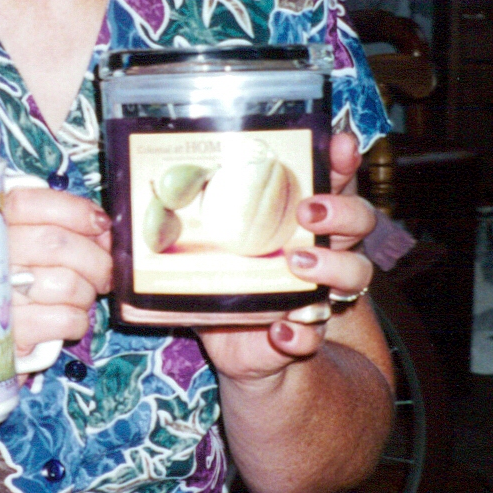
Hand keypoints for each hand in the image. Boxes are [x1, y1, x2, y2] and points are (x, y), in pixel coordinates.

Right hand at [1, 183, 111, 364]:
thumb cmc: (13, 276)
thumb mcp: (22, 239)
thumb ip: (55, 224)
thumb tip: (101, 228)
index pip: (32, 205)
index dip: (75, 211)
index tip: (100, 224)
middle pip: (56, 244)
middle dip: (95, 259)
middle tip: (103, 272)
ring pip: (68, 284)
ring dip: (87, 293)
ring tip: (80, 297)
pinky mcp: (10, 333)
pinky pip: (65, 319)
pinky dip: (78, 320)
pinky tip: (68, 318)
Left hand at [199, 132, 377, 379]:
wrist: (237, 347)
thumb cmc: (222, 278)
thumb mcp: (205, 241)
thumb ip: (185, 213)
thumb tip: (133, 186)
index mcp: (298, 215)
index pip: (332, 178)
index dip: (341, 158)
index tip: (339, 144)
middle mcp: (320, 247)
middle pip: (359, 218)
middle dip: (342, 210)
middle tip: (307, 209)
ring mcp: (319, 290)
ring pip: (356, 272)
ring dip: (332, 266)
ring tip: (298, 264)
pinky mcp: (305, 331)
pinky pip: (315, 332)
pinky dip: (300, 332)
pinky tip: (281, 330)